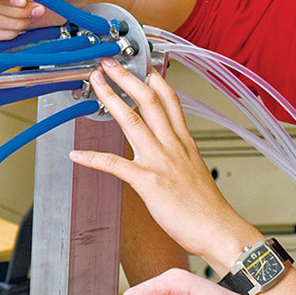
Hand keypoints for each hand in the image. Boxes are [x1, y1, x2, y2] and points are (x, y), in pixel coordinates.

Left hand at [69, 59, 262, 269]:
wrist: (218, 230)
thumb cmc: (207, 209)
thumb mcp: (195, 172)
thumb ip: (180, 158)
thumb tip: (168, 153)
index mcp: (185, 143)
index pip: (170, 101)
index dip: (155, 81)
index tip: (142, 67)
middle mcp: (173, 146)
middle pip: (149, 101)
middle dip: (127, 79)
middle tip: (109, 64)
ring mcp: (160, 162)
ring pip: (132, 121)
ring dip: (110, 98)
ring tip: (94, 83)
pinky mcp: (149, 182)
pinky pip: (116, 165)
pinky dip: (93, 159)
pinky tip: (76, 155)